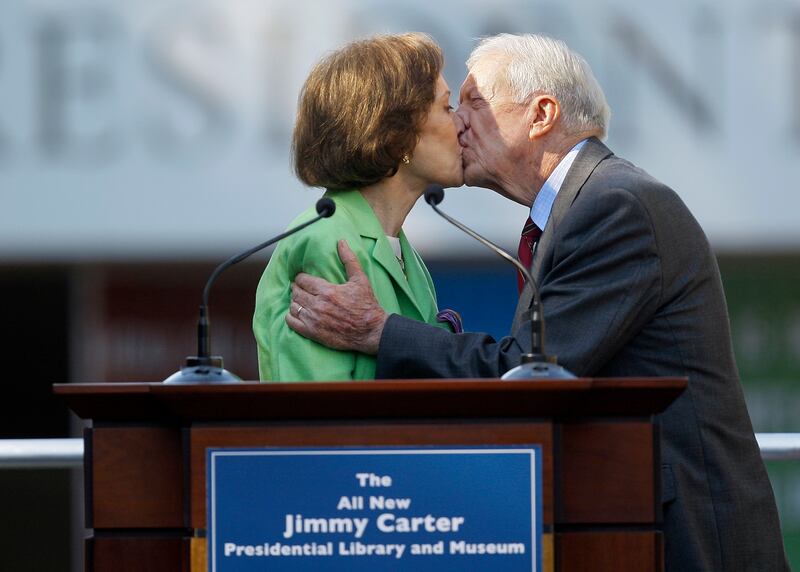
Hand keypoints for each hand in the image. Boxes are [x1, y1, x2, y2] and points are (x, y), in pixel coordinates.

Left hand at [286, 240, 387, 354]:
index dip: (301, 277)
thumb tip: (341, 242)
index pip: (302, 280)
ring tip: (300, 300)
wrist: (371, 331)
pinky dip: (291, 316)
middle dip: (296, 288)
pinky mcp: (313, 333)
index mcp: (327, 291)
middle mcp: (318, 305)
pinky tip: (296, 313)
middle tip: (300, 288)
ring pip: (293, 306)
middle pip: (296, 292)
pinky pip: (292, 322)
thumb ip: (349, 260)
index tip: (303, 278)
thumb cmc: (367, 305)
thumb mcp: (360, 280)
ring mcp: (314, 320)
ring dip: (294, 301)